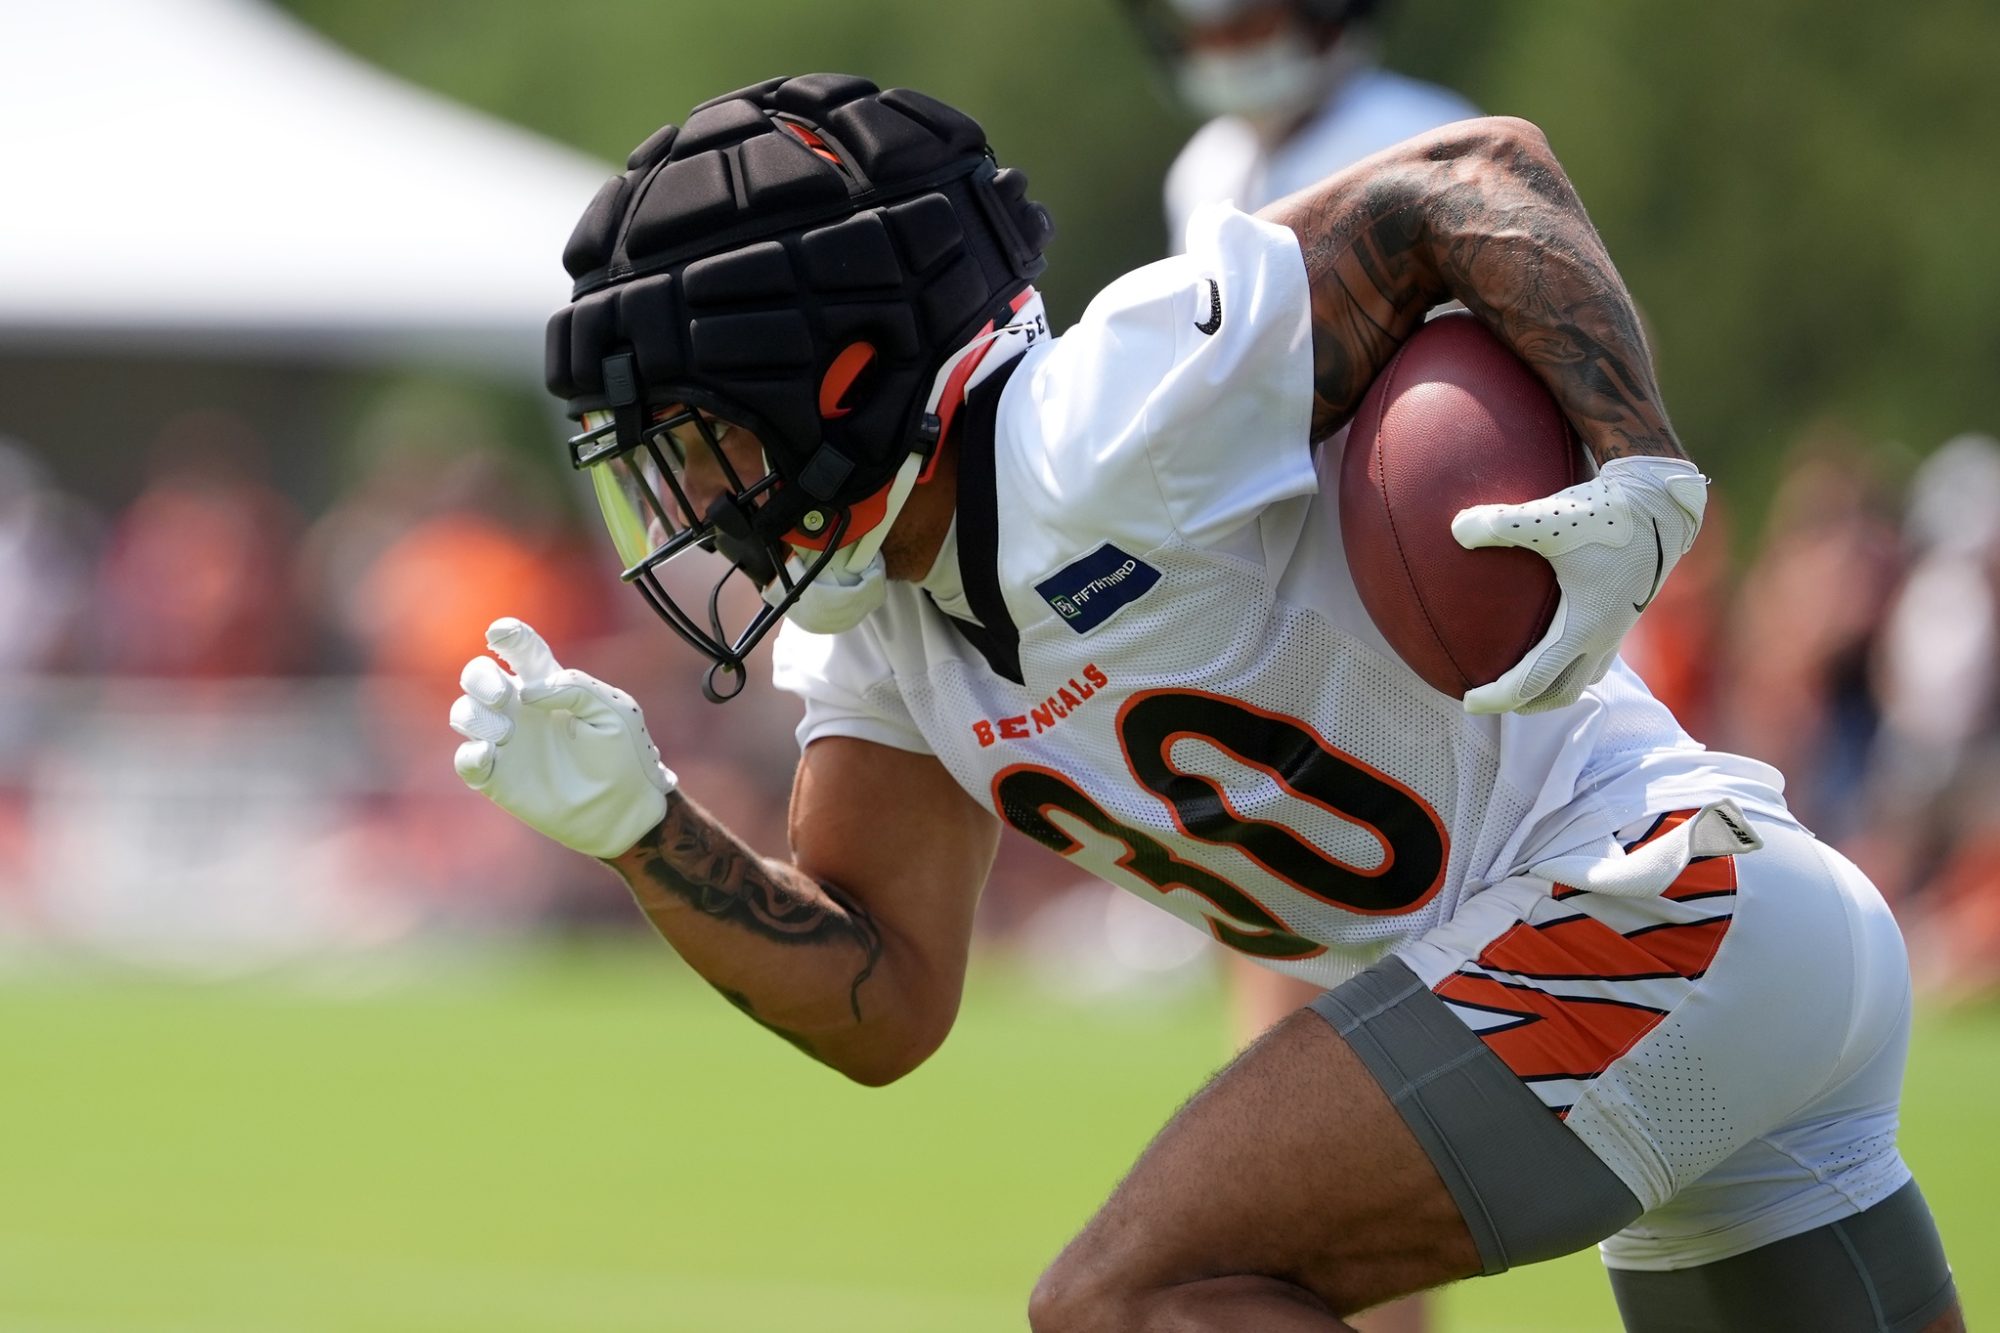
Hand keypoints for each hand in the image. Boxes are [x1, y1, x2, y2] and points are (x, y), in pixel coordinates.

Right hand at [449, 618, 675, 857]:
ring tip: (508, 734)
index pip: (521, 650)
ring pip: (464, 713)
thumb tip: (527, 691)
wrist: (625, 809)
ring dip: (477, 716)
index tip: (501, 633)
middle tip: (503, 695)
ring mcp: (507, 743)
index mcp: (550, 686)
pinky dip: (469, 754)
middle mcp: (522, 710)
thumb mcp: (613, 711)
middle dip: (480, 677)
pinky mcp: (499, 778)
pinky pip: (465, 759)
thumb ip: (575, 687)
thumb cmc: (625, 756)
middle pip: (478, 675)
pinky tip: (489, 754)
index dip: (507, 635)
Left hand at [1450, 456, 1707, 714]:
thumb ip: (1499, 525)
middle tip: (1490, 698)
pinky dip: (1570, 656)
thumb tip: (1456, 530)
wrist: (1662, 499)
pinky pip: (1597, 650)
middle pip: (1562, 692)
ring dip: (1554, 685)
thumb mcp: (1548, 518)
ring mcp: (1619, 624)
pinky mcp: (1626, 608)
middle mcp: (1604, 635)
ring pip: (1585, 675)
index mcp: (1584, 627)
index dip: (1498, 697)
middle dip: (1525, 703)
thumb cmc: (1607, 512)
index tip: (1468, 701)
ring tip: (1523, 679)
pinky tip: (1552, 632)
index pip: (1534, 682)